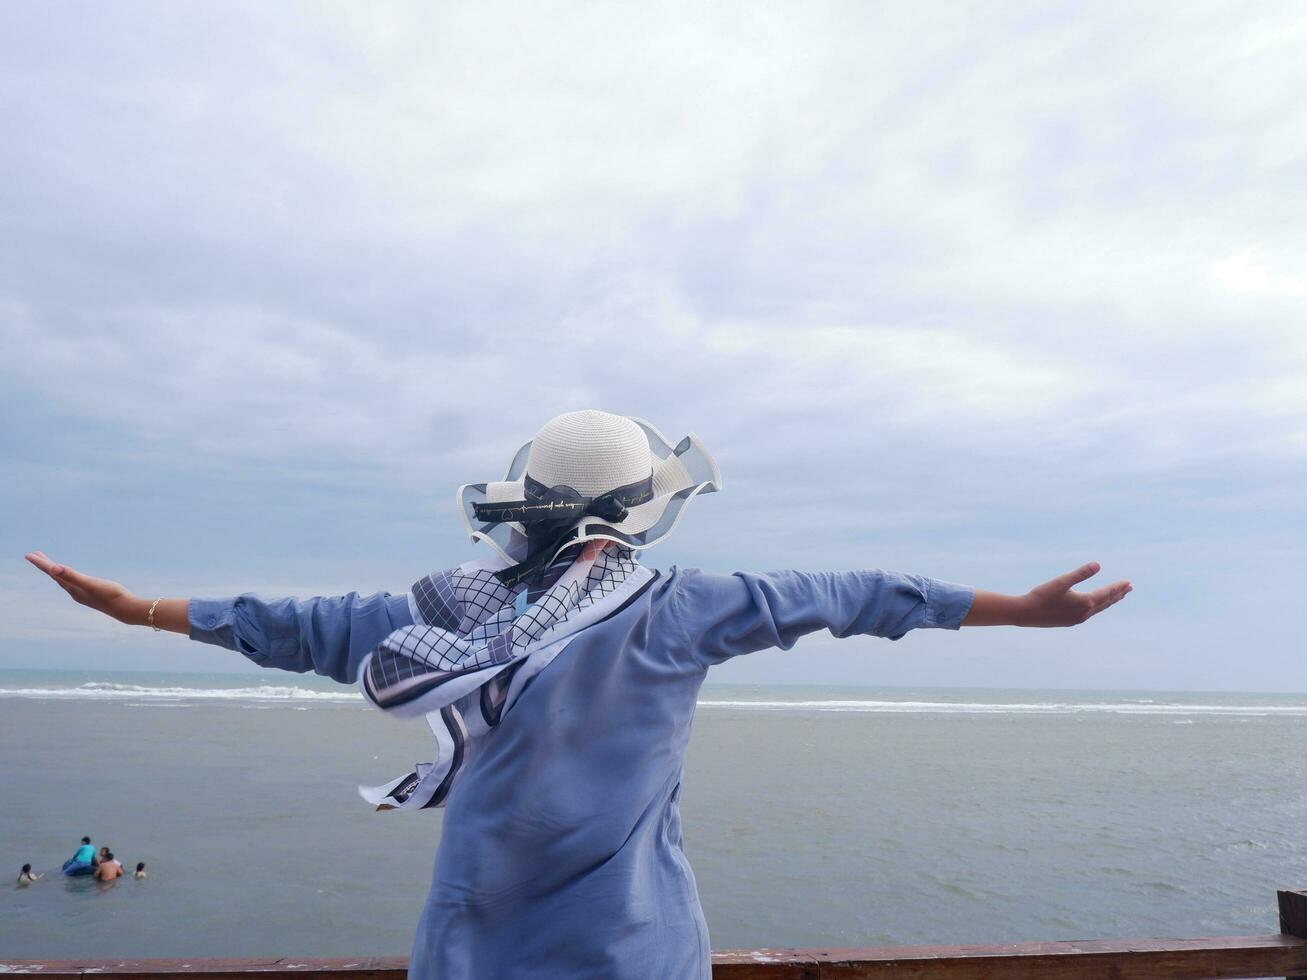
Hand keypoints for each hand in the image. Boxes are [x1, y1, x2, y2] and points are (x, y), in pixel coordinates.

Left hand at [25, 551, 145, 624]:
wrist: (125, 609)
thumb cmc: (110, 594)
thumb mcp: (90, 583)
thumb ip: (72, 575)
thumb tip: (54, 568)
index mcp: (72, 587)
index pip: (53, 572)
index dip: (41, 563)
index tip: (29, 554)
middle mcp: (74, 591)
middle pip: (55, 576)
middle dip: (45, 566)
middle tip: (35, 555)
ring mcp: (83, 594)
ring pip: (65, 581)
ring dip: (57, 572)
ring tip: (52, 566)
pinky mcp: (92, 594)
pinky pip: (75, 584)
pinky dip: (69, 578)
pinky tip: (73, 579)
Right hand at [1018, 561, 1131, 626]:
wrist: (1026, 614)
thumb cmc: (1042, 595)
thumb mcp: (1061, 581)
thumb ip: (1080, 573)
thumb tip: (1098, 564)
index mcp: (1085, 602)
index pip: (1107, 593)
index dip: (1118, 587)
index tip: (1129, 583)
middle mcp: (1084, 613)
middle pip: (1106, 602)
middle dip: (1117, 595)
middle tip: (1129, 589)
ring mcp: (1078, 619)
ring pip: (1098, 609)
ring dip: (1108, 602)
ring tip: (1116, 597)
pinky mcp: (1070, 621)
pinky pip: (1089, 614)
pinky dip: (1097, 607)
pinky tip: (1093, 606)